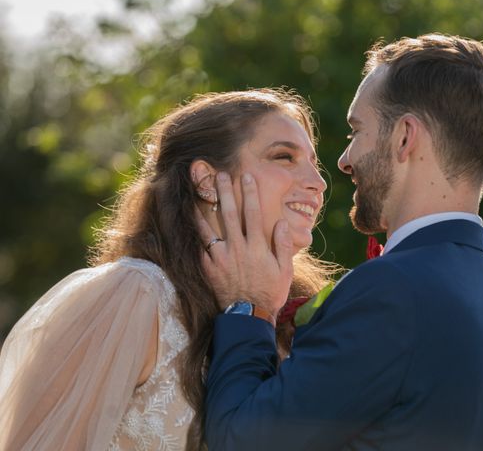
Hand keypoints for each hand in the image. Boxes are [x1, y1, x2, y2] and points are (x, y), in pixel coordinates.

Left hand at [196, 172, 293, 318]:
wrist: (248, 316)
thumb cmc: (269, 293)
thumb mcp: (284, 270)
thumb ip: (283, 245)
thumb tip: (280, 222)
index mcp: (258, 247)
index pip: (253, 213)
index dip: (250, 193)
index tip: (246, 177)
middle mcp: (238, 248)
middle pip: (230, 214)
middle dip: (226, 192)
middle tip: (220, 174)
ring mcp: (221, 257)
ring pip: (211, 227)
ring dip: (206, 206)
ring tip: (199, 189)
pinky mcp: (209, 267)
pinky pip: (200, 245)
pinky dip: (195, 230)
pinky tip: (191, 217)